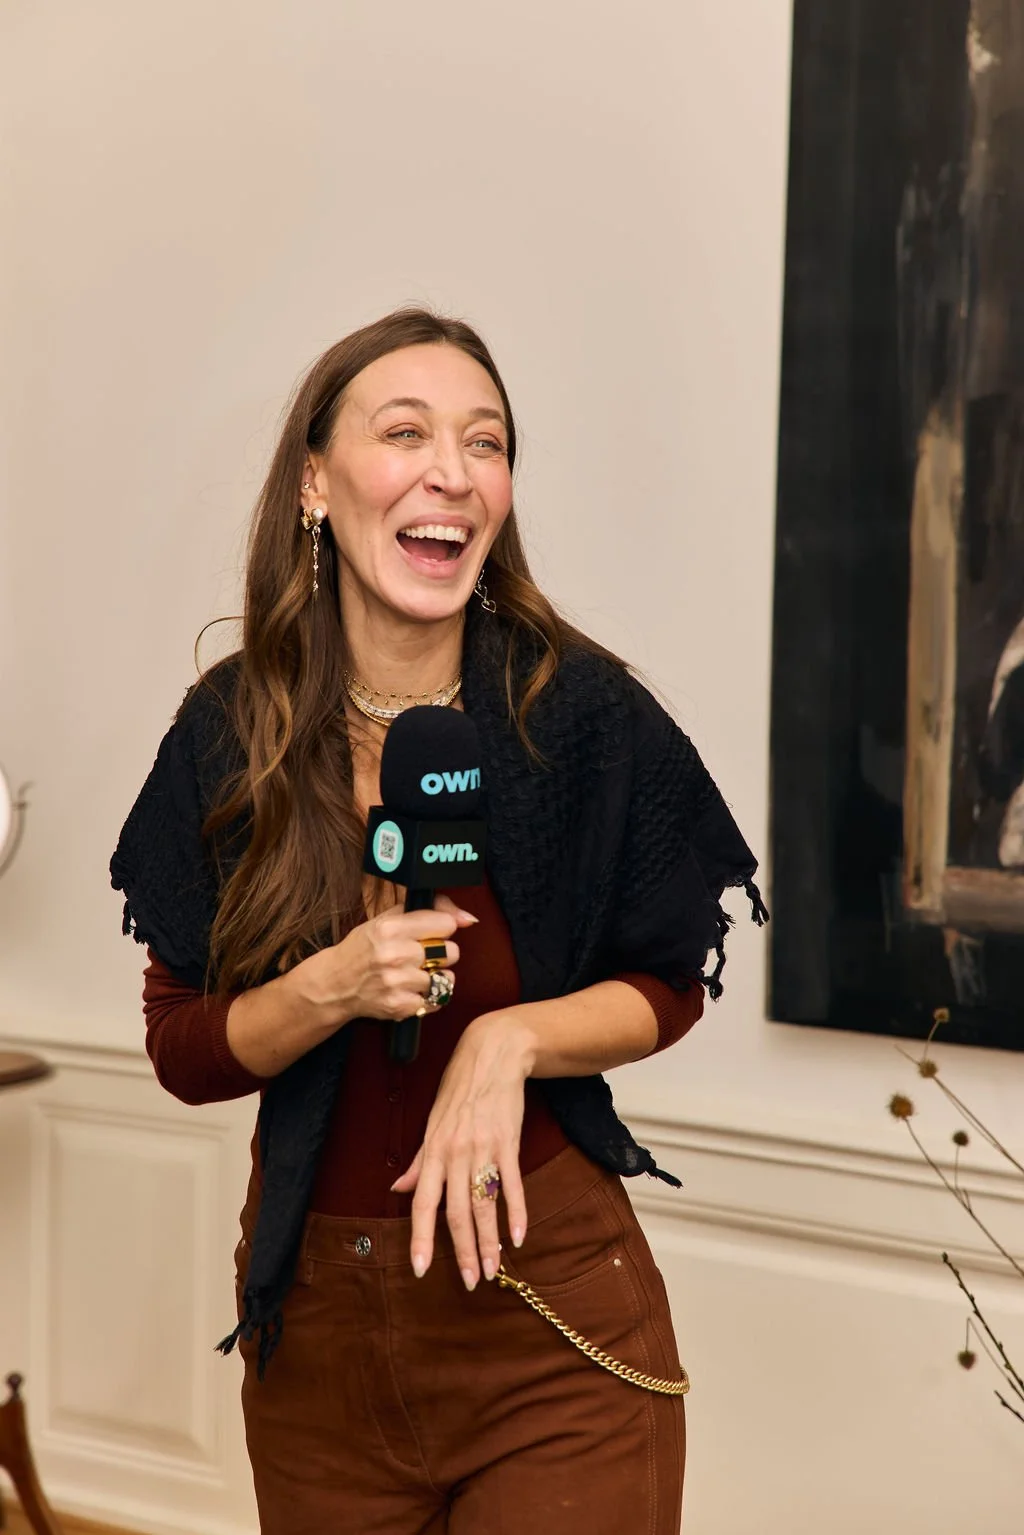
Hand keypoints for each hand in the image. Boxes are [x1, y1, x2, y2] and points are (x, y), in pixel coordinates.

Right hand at [297, 893, 476, 1025]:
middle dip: (440, 952)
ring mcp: (398, 983)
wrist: (336, 984)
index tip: (432, 932)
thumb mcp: (387, 919)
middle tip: (422, 954)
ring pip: (446, 977)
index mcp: (391, 928)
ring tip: (416, 972)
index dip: (442, 928)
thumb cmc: (363, 949)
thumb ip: (429, 911)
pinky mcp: (401, 1006)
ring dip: (436, 975)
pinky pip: (437, 999)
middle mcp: (395, 955)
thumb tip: (466, 917)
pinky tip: (413, 989)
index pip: (446, 924)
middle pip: (451, 951)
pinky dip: (429, 995)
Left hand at [390, 1011, 536, 1289]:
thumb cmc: (459, 1090)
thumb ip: (418, 1161)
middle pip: (457, 1211)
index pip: (424, 1203)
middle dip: (463, 1250)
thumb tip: (397, 1188)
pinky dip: (517, 1212)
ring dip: (489, 1240)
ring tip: (492, 1270)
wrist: (492, 1055)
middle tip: (469, 1282)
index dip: (420, 1237)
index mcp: (433, 1151)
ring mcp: (483, 1149)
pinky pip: (512, 1184)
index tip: (419, 1269)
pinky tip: (519, 1237)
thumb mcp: (432, 1123)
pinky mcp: (508, 1142)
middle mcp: (455, 1153)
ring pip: (485, 1204)